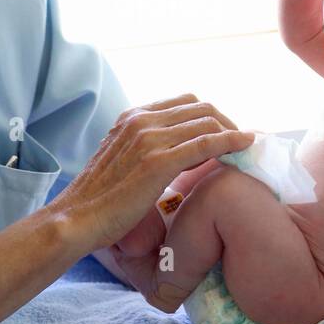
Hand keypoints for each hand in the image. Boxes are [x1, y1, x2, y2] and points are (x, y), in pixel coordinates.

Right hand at [53, 95, 254, 249]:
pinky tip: (245, 147)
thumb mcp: (120, 161)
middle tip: (242, 144)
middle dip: (227, 122)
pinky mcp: (158, 162)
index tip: (226, 134)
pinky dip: (231, 142)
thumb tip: (173, 157)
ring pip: (206, 122)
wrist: (75, 220)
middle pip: (200, 108)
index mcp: (131, 117)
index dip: (211, 116)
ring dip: (233, 132)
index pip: (185, 103)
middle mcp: (140, 120)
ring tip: (248, 149)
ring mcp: (149, 138)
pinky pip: (205, 143)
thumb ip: (143, 149)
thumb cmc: (98, 201)